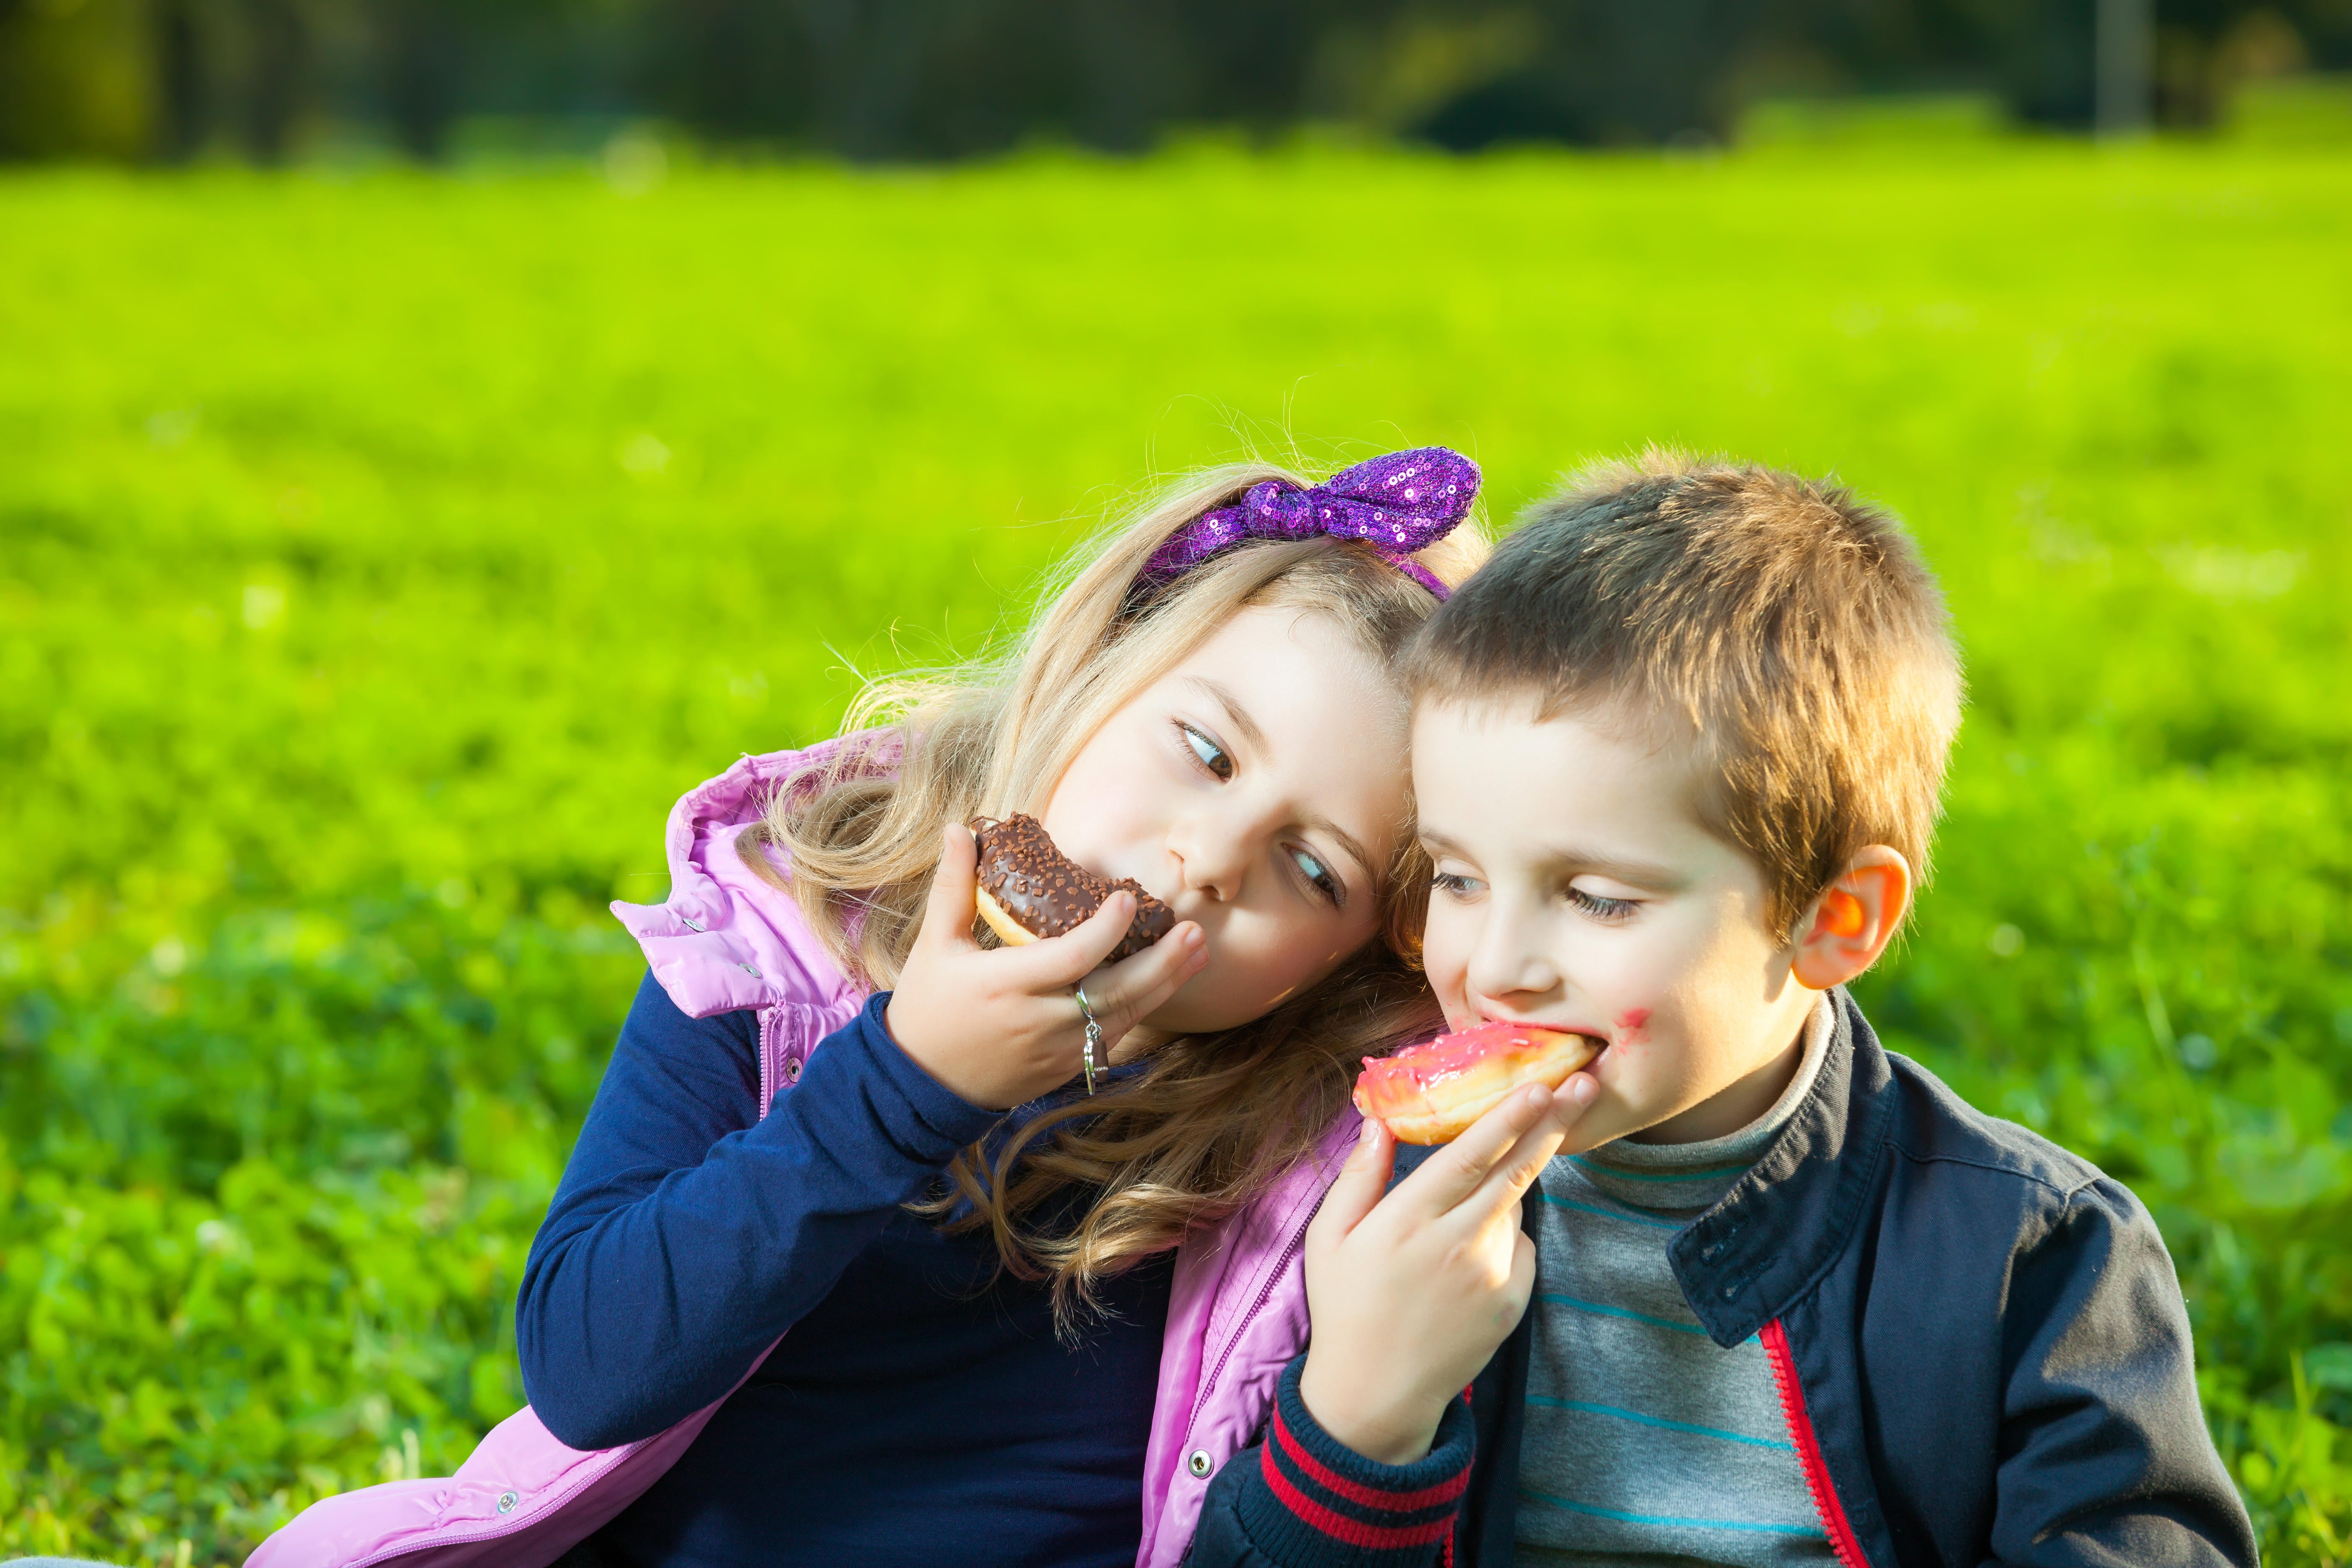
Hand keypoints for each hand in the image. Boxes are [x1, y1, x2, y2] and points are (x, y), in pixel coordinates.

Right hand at [883, 824, 1206, 1110]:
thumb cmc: (928, 1006)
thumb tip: (957, 828)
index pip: (1069, 957)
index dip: (1105, 930)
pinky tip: (1168, 982)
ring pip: (1124, 1016)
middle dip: (1161, 963)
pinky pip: (1114, 1035)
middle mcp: (1037, 1020)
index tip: (1130, 900)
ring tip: (1199, 951)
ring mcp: (1056, 1049)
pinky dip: (1144, 1008)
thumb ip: (953, 887)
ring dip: (1166, 985)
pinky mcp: (1065, 1067)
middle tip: (1193, 930)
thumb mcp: (935, 945)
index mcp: (1004, 985)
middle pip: (1113, 992)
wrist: (922, 1083)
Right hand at [1297, 1075, 1597, 1464]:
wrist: (1377, 1393)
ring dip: (1510, 1184)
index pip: (1471, 1155)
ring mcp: (1491, 1275)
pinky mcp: (1512, 1301)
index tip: (1540, 1084)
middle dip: (1553, 1123)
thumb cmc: (1346, 1308)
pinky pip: (1519, 1248)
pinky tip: (1465, 1257)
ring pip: (1514, 1208)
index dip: (1509, 1117)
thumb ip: (1357, 1177)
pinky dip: (1503, 1235)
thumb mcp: (1330, 1238)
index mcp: (1409, 1220)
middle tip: (1584, 1085)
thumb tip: (1377, 1123)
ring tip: (1464, 1207)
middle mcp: (1458, 1242)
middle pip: (1516, 1170)